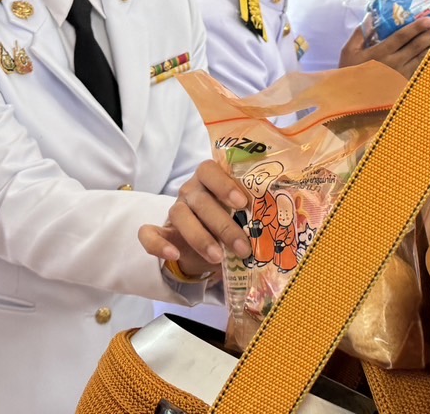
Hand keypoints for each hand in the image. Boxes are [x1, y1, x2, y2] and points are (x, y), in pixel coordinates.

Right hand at [138, 161, 250, 277]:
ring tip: (218, 258)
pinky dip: (159, 245)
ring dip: (200, 237)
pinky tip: (174, 255)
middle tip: (242, 247)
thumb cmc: (229, 223)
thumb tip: (280, 223)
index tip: (242, 203)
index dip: (224, 185)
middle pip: (201, 200)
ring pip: (180, 215)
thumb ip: (253, 214)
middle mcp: (190, 191)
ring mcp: (174, 211)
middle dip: (223, 225)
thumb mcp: (241, 216)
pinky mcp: (160, 231)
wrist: (204, 246)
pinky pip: (149, 234)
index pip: (209, 170)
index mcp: (210, 181)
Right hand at [338, 17, 429, 78]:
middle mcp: (393, 63)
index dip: (416, 28)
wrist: (351, 100)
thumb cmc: (349, 73)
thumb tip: (370, 17)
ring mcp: (400, 75)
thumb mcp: (348, 51)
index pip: (402, 37)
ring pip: (422, 59)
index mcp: (380, 53)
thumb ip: (360, 34)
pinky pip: (421, 71)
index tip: (428, 20)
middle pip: (416, 47)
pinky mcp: (404, 85)